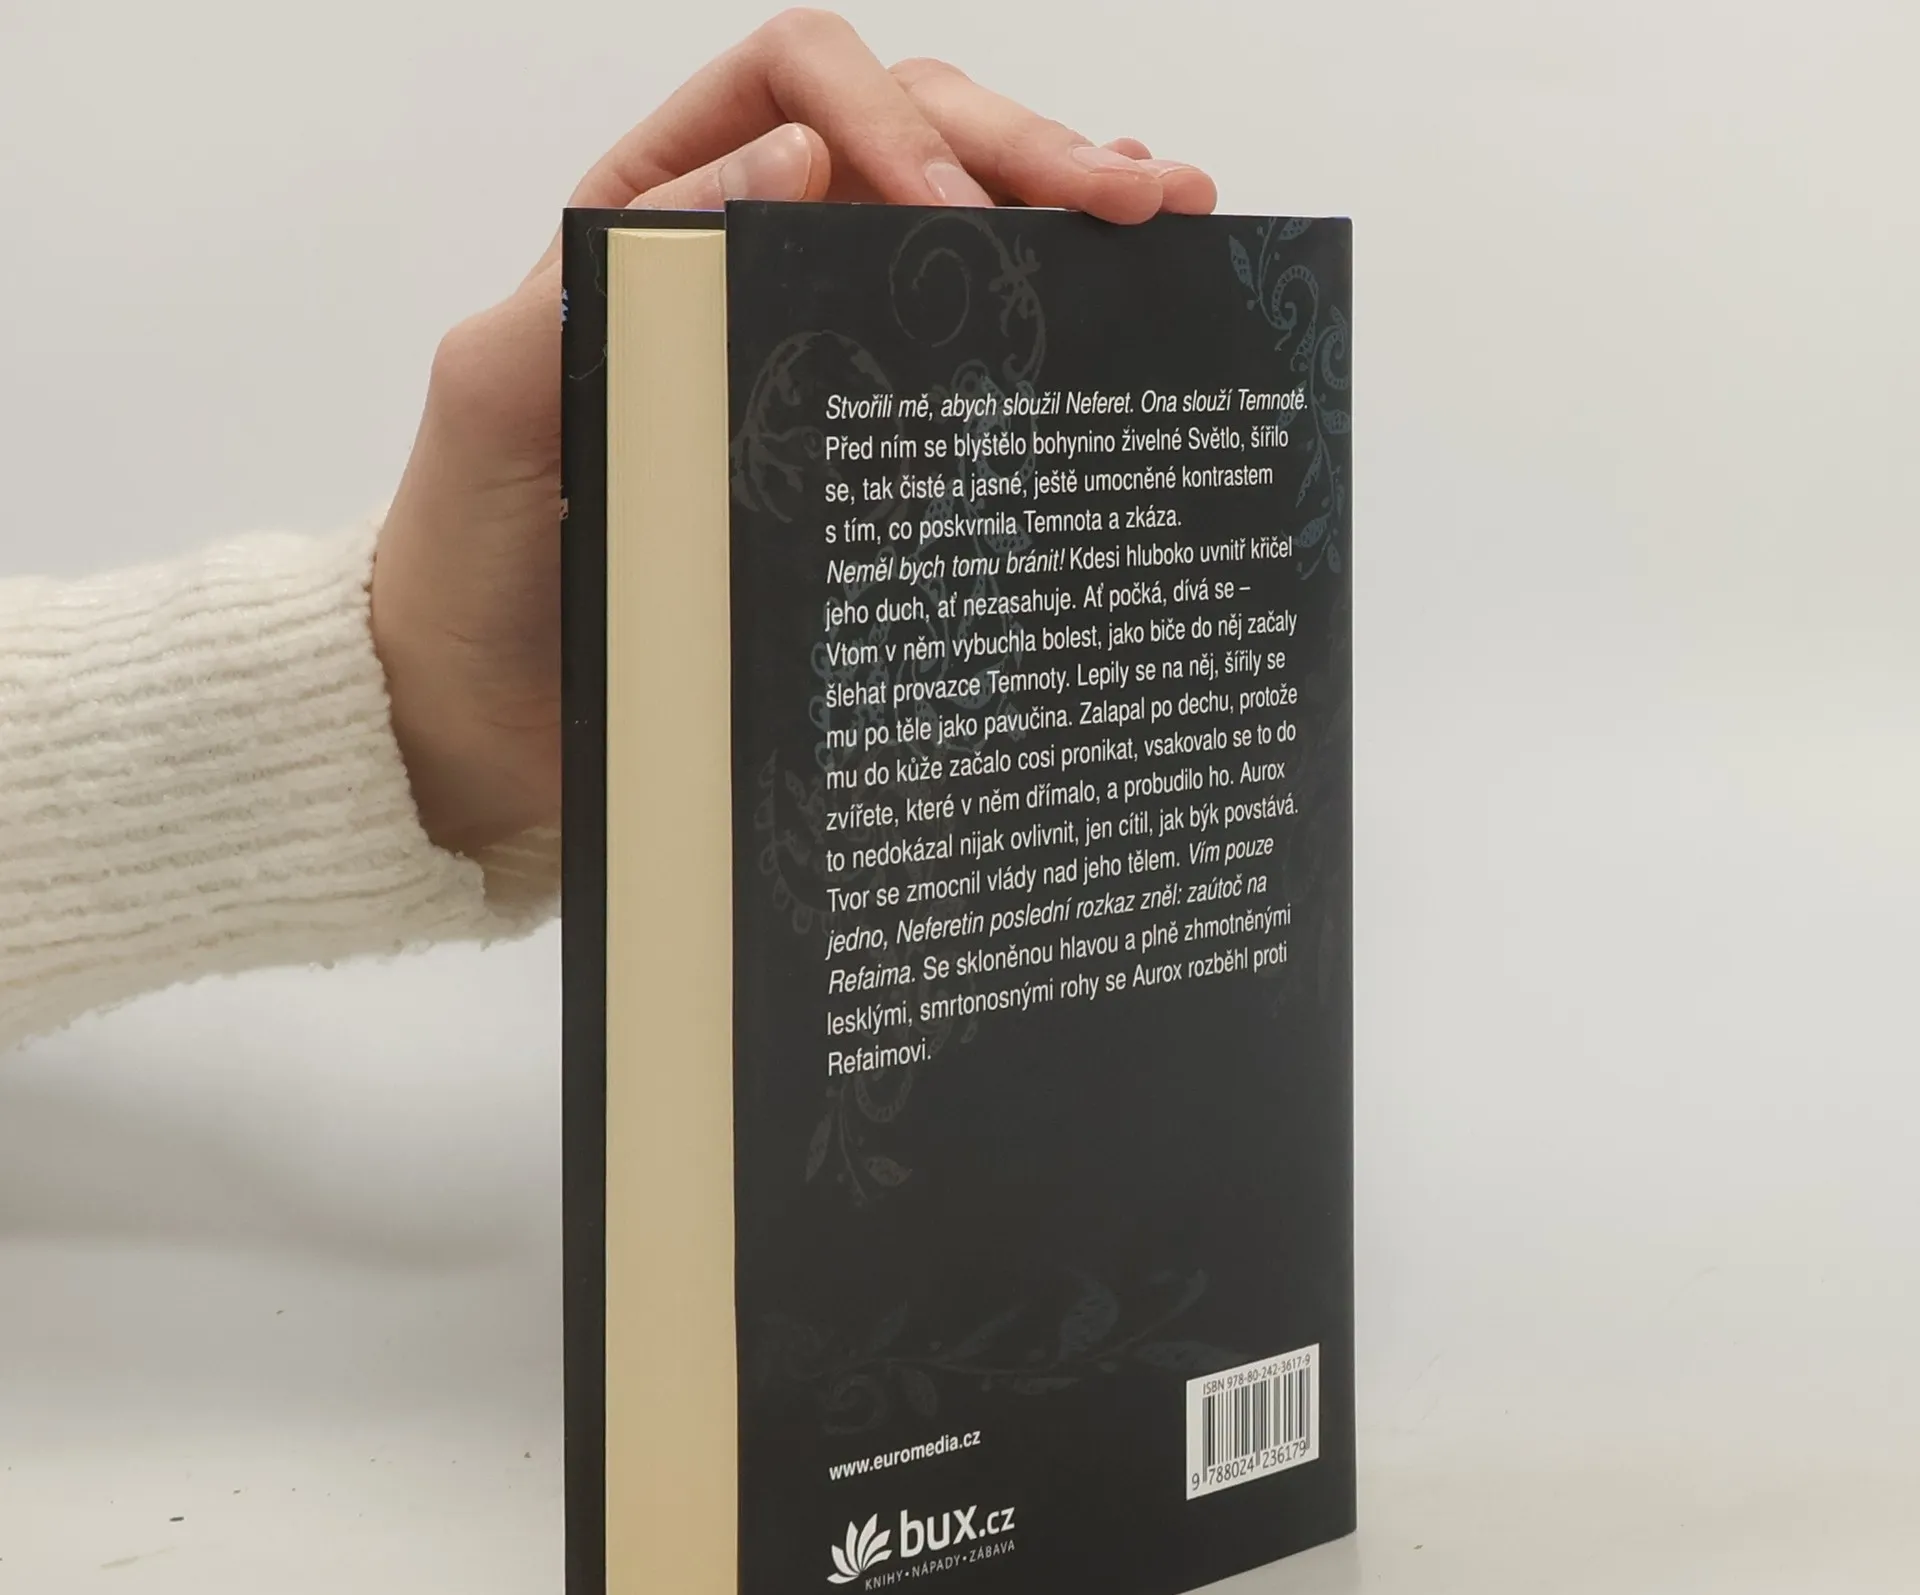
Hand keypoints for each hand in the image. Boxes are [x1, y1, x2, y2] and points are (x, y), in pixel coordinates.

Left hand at [370, 10, 1216, 855]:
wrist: (480, 720)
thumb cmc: (467, 560)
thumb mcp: (500, 396)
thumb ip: (619, 271)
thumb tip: (790, 162)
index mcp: (656, 216)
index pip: (798, 88)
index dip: (892, 123)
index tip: (957, 220)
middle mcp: (744, 261)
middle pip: (907, 142)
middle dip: (1026, 153)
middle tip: (1140, 202)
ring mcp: (807, 350)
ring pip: (954, 230)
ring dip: (1062, 211)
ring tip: (1169, 222)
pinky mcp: (848, 451)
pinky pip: (954, 356)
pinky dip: (1039, 316)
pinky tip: (1114, 307)